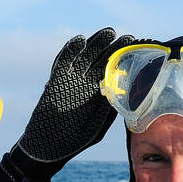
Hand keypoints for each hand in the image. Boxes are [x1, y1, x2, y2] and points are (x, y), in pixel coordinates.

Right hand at [12, 28, 134, 175]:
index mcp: (100, 95)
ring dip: (96, 44)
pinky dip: (70, 51)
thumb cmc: (72, 142)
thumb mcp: (95, 129)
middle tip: (127, 38)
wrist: (46, 147)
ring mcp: (72, 81)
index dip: (124, 62)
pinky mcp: (56, 80)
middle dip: (113, 49)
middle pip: (101, 61)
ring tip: (108, 34)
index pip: (114, 74)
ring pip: (85, 57)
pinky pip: (63, 62)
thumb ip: (106, 112)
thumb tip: (119, 96)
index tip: (136, 52)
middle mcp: (87, 85)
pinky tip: (80, 41)